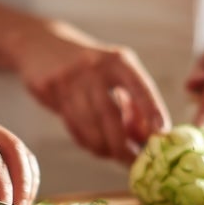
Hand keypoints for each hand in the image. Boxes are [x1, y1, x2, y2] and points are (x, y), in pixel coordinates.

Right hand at [12, 22, 169, 163]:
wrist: (41, 42)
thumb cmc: (88, 65)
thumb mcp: (114, 72)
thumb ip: (131, 100)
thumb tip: (149, 136)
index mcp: (117, 60)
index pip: (140, 86)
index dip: (153, 110)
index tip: (162, 133)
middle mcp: (94, 66)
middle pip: (110, 114)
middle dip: (123, 145)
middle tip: (134, 162)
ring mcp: (68, 78)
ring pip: (88, 124)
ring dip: (104, 147)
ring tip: (115, 156)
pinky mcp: (48, 89)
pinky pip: (71, 125)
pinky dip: (87, 141)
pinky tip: (96, 145)